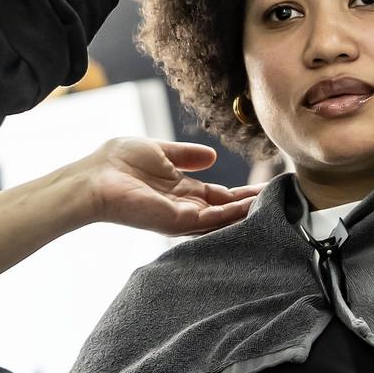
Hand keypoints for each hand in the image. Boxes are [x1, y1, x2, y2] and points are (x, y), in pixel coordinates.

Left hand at [62, 139, 257, 235]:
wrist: (94, 176)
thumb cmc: (117, 162)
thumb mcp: (160, 151)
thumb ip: (185, 155)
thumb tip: (211, 155)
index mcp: (180, 189)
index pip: (218, 195)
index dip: (241, 193)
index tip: (266, 187)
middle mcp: (184, 206)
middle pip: (225, 209)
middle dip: (250, 204)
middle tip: (278, 198)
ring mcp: (180, 216)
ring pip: (221, 217)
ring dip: (246, 211)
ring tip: (272, 203)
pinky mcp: (175, 221)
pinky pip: (209, 218)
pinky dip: (230, 214)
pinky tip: (249, 207)